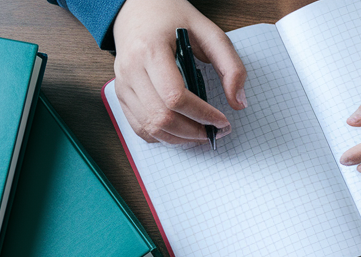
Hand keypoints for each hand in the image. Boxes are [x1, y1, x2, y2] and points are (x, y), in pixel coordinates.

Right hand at [111, 0, 246, 145]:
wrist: (138, 8)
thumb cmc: (172, 18)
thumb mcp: (209, 32)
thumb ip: (230, 65)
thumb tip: (239, 102)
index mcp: (151, 49)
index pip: (175, 97)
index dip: (202, 115)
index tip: (222, 121)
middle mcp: (131, 69)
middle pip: (161, 117)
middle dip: (193, 132)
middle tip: (215, 132)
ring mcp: (123, 84)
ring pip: (150, 128)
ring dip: (180, 139)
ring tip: (201, 134)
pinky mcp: (121, 94)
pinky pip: (140, 128)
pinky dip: (162, 137)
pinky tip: (181, 132)